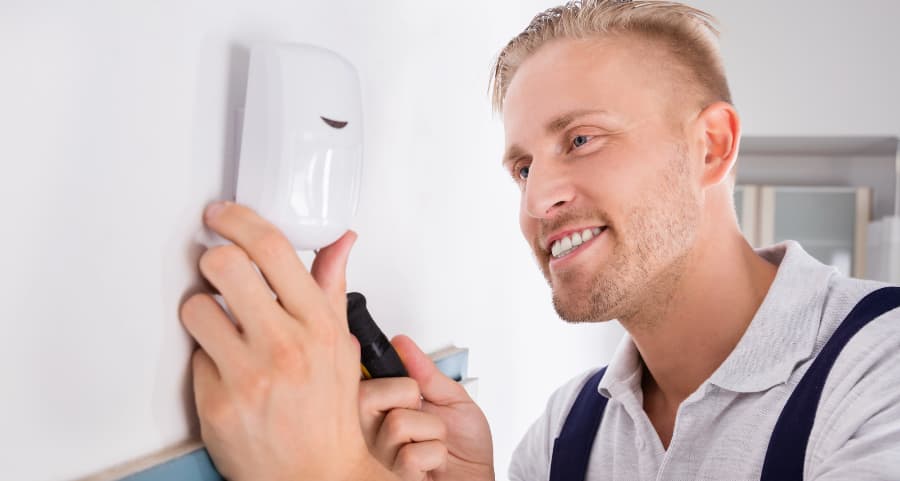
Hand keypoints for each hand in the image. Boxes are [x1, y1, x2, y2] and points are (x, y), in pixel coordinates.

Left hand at [180, 202, 394, 480]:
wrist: (316, 474)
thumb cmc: (329, 411)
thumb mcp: (341, 344)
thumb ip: (332, 287)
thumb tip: (340, 241)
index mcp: (319, 324)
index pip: (272, 249)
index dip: (238, 220)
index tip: (221, 215)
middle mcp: (286, 345)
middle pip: (225, 265)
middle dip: (213, 259)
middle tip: (218, 270)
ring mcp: (250, 375)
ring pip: (196, 307)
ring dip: (203, 310)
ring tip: (222, 327)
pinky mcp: (217, 403)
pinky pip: (194, 355)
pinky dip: (206, 358)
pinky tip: (228, 370)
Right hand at [359, 336, 494, 480]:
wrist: (475, 480)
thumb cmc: (464, 445)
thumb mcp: (451, 399)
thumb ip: (426, 373)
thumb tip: (402, 344)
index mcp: (385, 406)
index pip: (361, 378)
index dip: (386, 377)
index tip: (409, 387)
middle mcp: (374, 430)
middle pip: (368, 395)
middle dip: (409, 396)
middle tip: (423, 411)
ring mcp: (380, 454)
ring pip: (397, 424)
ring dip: (432, 431)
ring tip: (433, 441)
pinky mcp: (393, 476)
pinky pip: (410, 454)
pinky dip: (434, 454)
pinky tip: (431, 463)